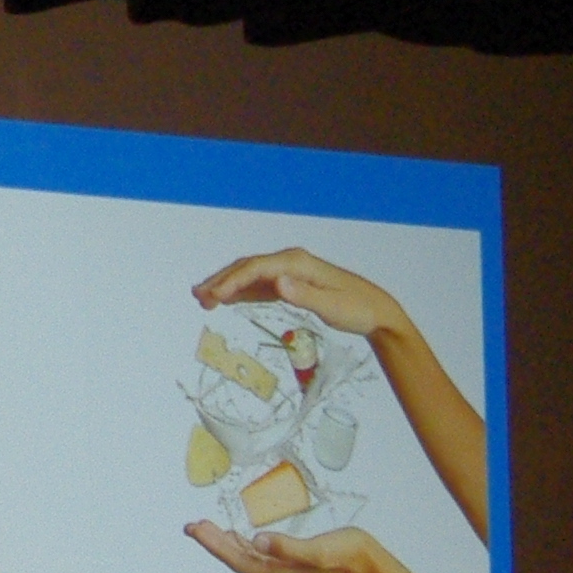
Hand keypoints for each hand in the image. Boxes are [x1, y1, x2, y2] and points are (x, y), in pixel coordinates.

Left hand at [187, 519, 387, 572]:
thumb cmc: (349, 556)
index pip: (237, 560)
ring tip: (205, 528)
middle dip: (213, 542)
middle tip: (191, 525)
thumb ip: (287, 547)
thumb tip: (257, 541)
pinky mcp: (292, 566)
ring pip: (246, 557)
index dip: (214, 545)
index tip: (195, 529)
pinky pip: (259, 556)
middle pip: (236, 559)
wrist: (372, 569)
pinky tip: (237, 536)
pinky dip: (243, 545)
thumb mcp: (318, 550)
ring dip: (225, 543)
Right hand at [193, 248, 414, 344]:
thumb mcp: (332, 306)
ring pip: (250, 275)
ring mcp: (290, 272)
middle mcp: (291, 262)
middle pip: (248, 267)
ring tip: (202, 299)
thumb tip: (277, 283)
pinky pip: (259, 285)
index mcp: (298, 264)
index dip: (231, 281)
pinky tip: (226, 300)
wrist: (375, 310)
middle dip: (221, 280)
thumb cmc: (356, 309)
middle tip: (197, 296)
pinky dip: (240, 291)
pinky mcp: (291, 284)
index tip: (213, 297)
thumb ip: (304, 294)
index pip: (256, 268)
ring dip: (226, 285)